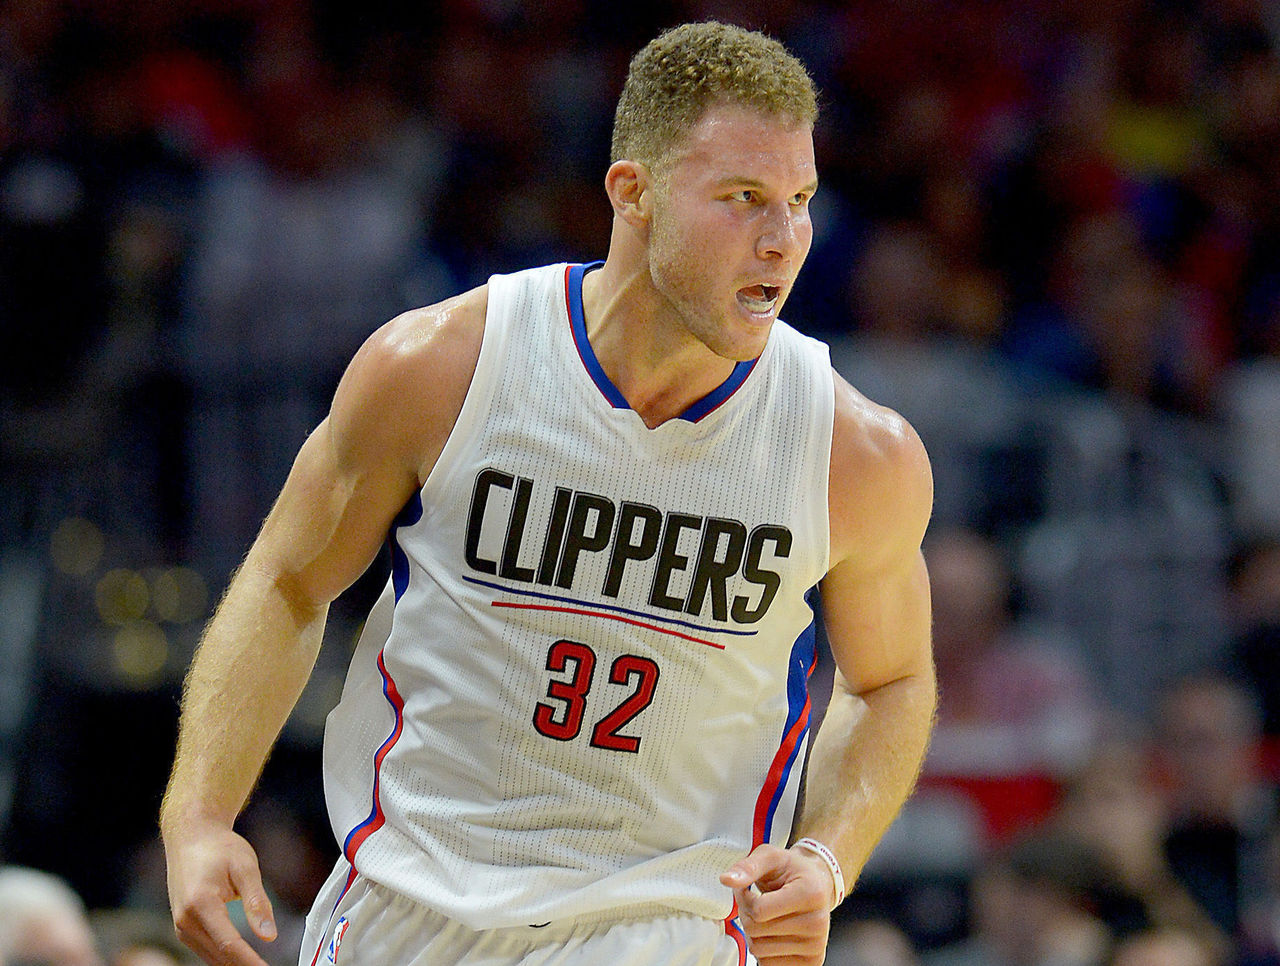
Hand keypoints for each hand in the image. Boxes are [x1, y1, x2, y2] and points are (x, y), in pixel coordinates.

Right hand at [163, 819, 276, 965]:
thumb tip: (269, 936)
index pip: (229, 944)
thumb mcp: (245, 867)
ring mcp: (182, 926)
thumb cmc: (219, 848)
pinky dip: (224, 958)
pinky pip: (206, 950)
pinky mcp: (184, 928)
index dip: (250, 961)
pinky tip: (243, 960)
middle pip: (219, 956)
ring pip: (211, 957)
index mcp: (201, 903)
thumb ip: (257, 902)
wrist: (191, 837)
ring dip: (235, 965)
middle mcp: (186, 920)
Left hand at [720, 843, 832, 964]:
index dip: (745, 899)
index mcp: (810, 894)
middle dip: (747, 915)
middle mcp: (817, 923)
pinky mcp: (811, 962)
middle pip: (756, 932)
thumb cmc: (794, 871)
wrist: (819, 884)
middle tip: (757, 902)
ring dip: (754, 933)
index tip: (749, 890)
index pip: (758, 910)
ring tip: (766, 916)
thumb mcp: (770, 857)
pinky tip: (774, 932)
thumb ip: (747, 867)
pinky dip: (764, 950)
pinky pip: (769, 964)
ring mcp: (815, 946)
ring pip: (759, 951)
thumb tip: (727, 880)